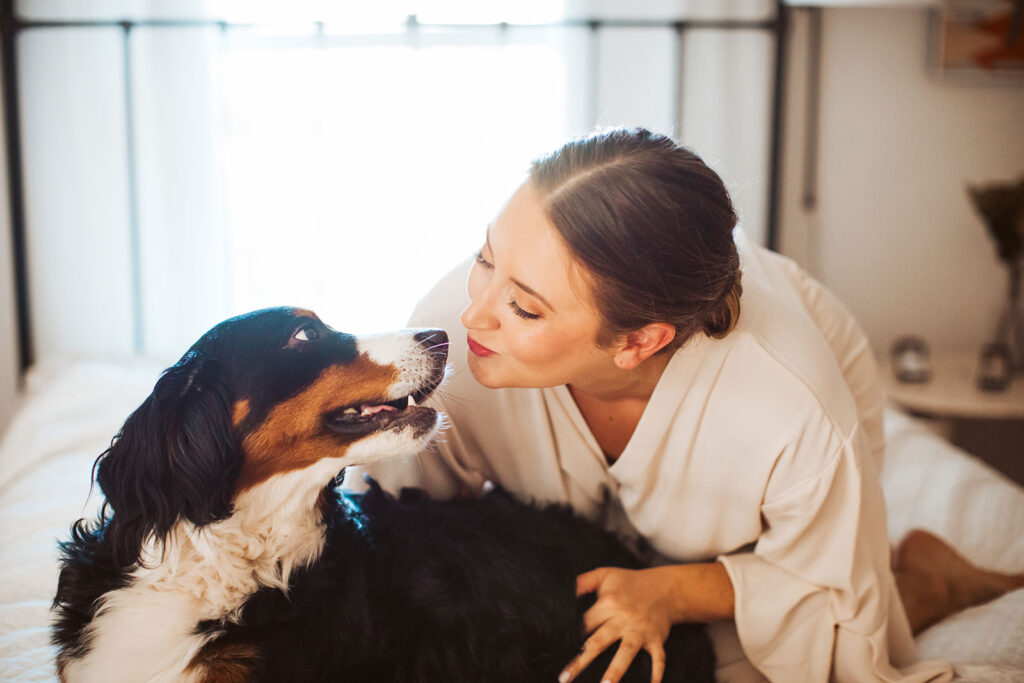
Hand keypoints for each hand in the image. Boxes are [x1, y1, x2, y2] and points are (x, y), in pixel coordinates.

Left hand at [559, 566, 679, 682]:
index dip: (570, 636)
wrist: (665, 588)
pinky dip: (656, 673)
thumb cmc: (630, 582)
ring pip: (626, 652)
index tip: (556, 650)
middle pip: (599, 641)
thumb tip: (562, 591)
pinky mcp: (656, 639)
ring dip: (616, 670)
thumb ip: (582, 582)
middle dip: (582, 660)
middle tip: (565, 678)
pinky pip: (657, 658)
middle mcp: (623, 618)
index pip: (584, 623)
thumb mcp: (604, 575)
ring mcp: (640, 630)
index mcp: (608, 603)